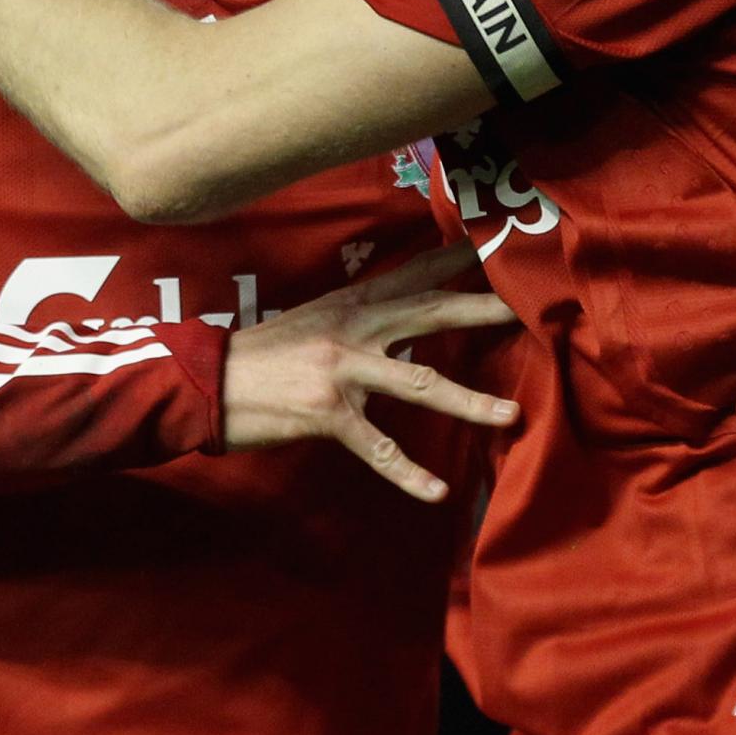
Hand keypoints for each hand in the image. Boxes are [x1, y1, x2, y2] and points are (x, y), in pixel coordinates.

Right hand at [223, 244, 518, 501]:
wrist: (207, 381)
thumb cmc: (263, 354)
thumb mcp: (315, 319)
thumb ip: (360, 315)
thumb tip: (402, 312)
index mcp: (351, 302)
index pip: (414, 274)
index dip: (458, 259)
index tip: (498, 243)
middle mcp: (354, 329)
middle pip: (430, 314)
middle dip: (481, 311)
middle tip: (528, 308)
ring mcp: (342, 370)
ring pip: (419, 382)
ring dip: (469, 400)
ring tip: (511, 414)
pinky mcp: (327, 414)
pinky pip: (378, 448)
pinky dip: (409, 472)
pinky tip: (438, 491)